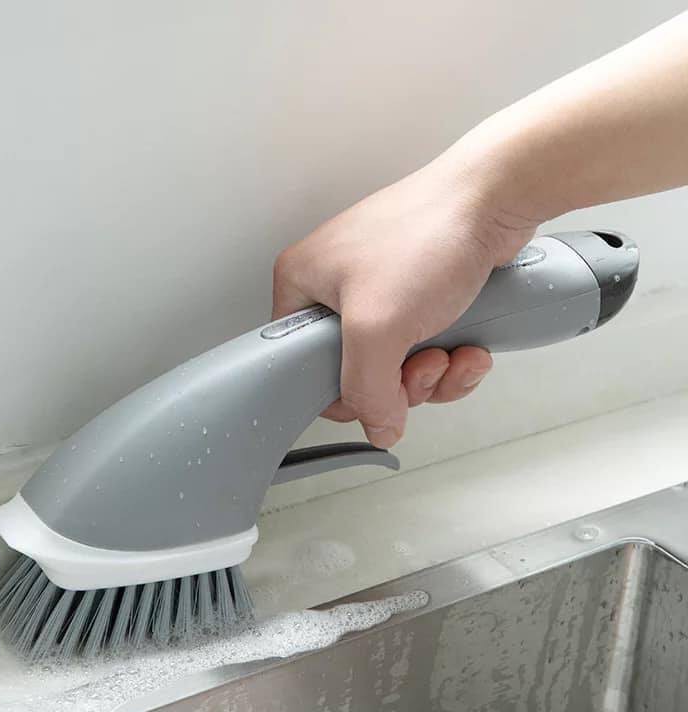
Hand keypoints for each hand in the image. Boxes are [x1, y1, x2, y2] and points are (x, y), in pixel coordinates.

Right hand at [272, 151, 537, 448]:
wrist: (497, 197)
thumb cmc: (430, 232)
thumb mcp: (378, 326)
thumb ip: (367, 390)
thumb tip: (377, 425)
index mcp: (304, 283)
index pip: (302, 365)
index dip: (343, 393)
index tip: (377, 394)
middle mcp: (338, 286)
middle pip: (358, 372)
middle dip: (402, 383)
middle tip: (423, 365)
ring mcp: (382, 290)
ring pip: (397, 366)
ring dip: (433, 375)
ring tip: (451, 353)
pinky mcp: (422, 295)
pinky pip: (428, 350)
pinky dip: (453, 360)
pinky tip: (470, 348)